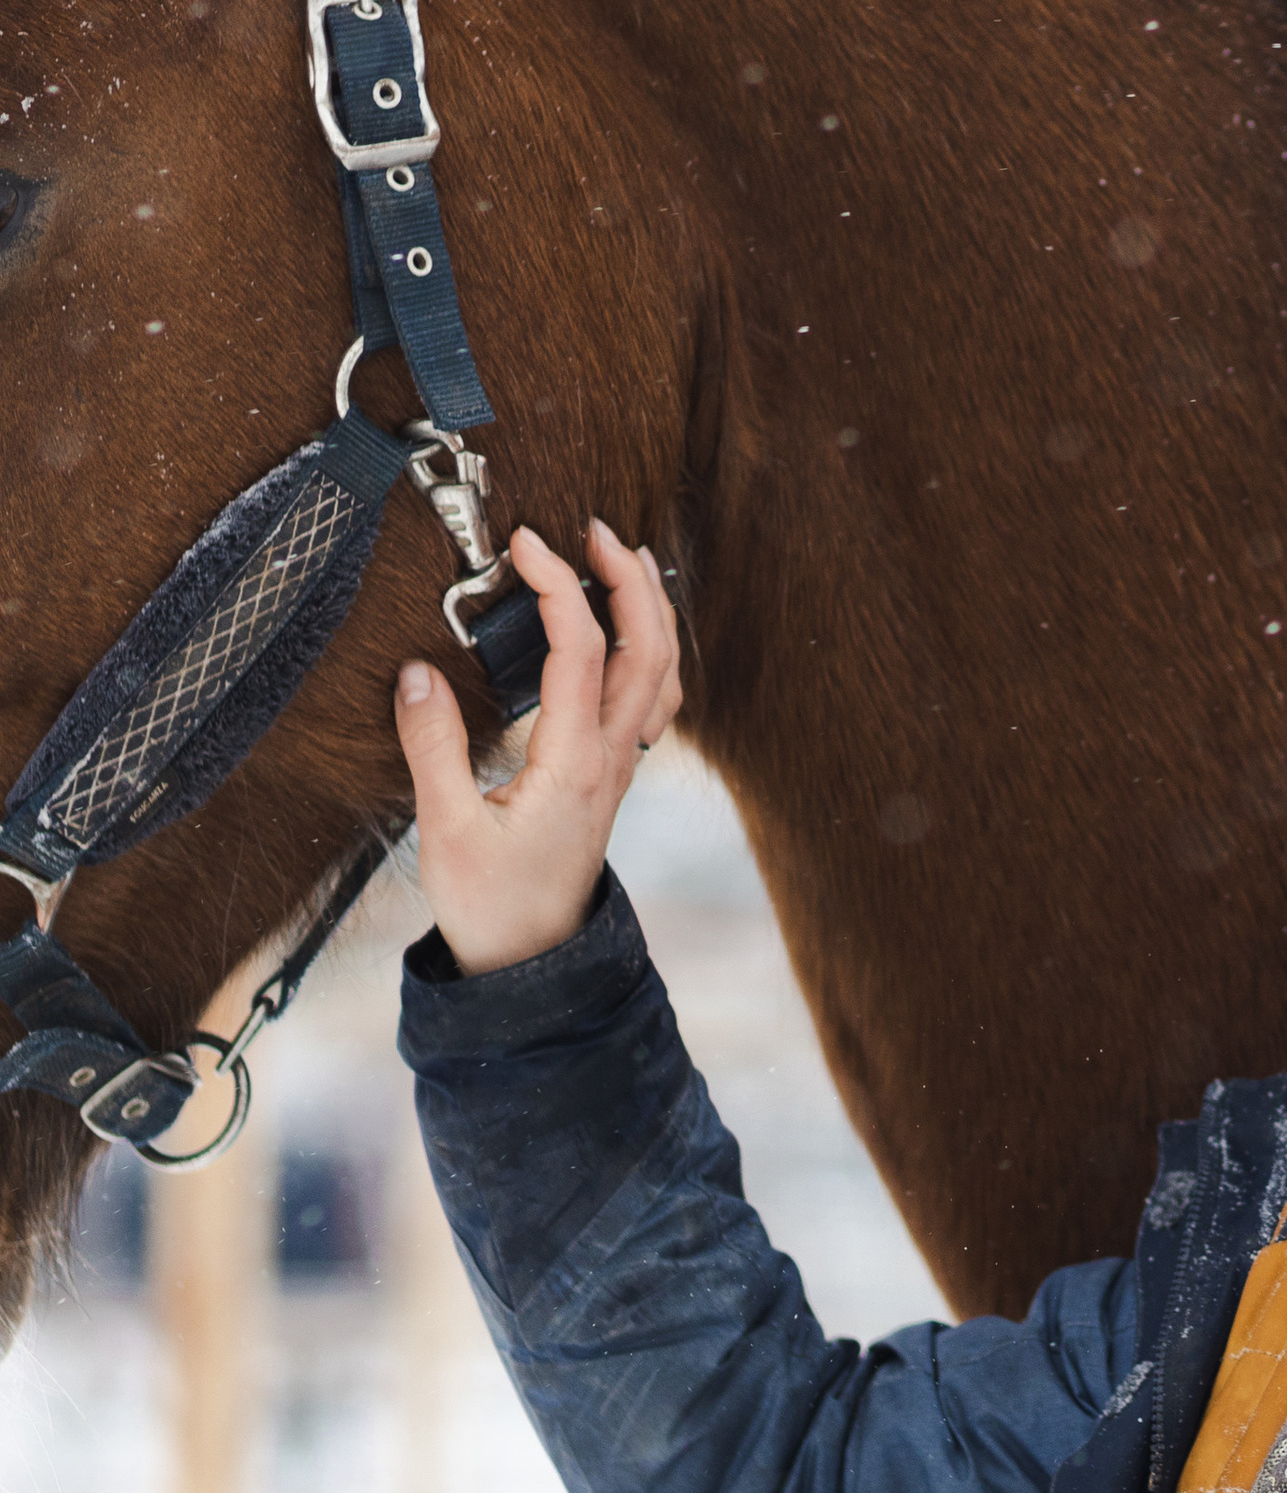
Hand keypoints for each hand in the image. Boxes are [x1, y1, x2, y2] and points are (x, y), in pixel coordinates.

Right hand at [394, 517, 683, 976]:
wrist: (531, 964)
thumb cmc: (490, 904)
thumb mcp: (446, 828)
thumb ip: (432, 746)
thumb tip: (416, 673)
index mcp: (573, 762)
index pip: (582, 650)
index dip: (559, 586)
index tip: (526, 542)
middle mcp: (612, 757)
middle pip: (648, 648)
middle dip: (628, 580)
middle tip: (594, 528)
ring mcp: (621, 765)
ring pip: (663, 671)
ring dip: (650, 609)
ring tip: (623, 559)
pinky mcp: (614, 775)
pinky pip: (654, 700)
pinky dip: (653, 651)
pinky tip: (633, 632)